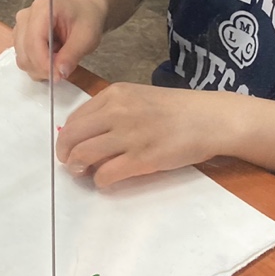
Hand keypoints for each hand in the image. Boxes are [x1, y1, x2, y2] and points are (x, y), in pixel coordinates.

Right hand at [13, 0, 107, 81]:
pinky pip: (23, 58)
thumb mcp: (86, 37)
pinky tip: (51, 57)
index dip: (44, 63)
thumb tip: (59, 73)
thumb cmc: (86, 19)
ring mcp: (21, 26)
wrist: (83, 11)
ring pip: (22, 58)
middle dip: (42, 67)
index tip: (58, 76)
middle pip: (25, 52)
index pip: (34, 42)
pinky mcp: (20, 37)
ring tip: (58, 60)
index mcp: (42, 9)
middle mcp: (26, 16)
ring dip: (39, 68)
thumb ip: (72, 55)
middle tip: (61, 71)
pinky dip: (37, 65)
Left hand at [56, 83, 230, 188]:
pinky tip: (106, 181)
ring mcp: (129, 136)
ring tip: (84, 173)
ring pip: (83, 155)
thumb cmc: (176, 110)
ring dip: (78, 168)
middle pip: (72, 137)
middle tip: (71, 164)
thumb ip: (112, 112)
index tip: (70, 147)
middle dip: (65, 154)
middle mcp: (117, 112)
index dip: (68, 136)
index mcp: (115, 94)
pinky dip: (100, 181)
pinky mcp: (142, 159)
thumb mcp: (139, 98)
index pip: (75, 118)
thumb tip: (85, 135)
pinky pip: (105, 174)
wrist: (210, 119)